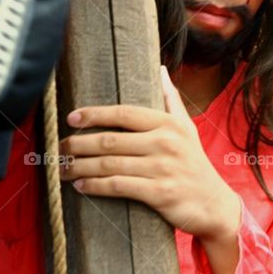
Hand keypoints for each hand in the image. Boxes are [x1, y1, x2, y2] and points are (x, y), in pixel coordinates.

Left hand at [60, 66, 241, 242]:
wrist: (213, 204)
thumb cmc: (194, 163)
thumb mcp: (187, 128)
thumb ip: (171, 99)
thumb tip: (160, 69)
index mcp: (168, 124)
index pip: (124, 113)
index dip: (95, 114)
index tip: (72, 117)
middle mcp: (165, 143)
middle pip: (110, 140)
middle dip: (79, 143)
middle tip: (59, 147)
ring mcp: (162, 168)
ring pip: (109, 164)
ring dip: (80, 166)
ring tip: (62, 168)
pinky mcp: (159, 193)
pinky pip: (118, 186)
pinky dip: (95, 185)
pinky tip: (80, 185)